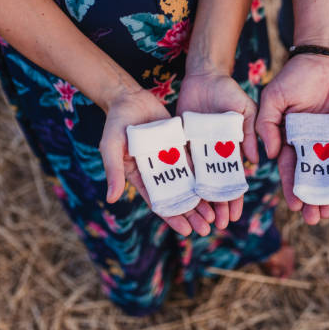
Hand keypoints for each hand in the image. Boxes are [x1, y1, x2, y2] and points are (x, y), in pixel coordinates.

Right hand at [100, 88, 214, 235]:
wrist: (129, 97)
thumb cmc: (115, 123)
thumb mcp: (111, 147)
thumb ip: (114, 171)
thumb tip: (111, 199)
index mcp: (140, 177)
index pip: (159, 203)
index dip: (173, 218)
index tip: (186, 231)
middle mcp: (157, 173)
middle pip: (177, 198)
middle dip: (191, 214)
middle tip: (206, 229)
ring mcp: (169, 160)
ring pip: (188, 185)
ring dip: (201, 201)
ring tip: (214, 215)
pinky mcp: (179, 147)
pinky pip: (194, 165)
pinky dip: (204, 177)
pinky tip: (217, 189)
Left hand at [176, 71, 257, 228]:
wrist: (203, 77)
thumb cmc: (228, 91)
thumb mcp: (245, 109)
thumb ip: (250, 132)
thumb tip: (254, 160)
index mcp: (233, 150)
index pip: (234, 179)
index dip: (235, 197)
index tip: (235, 215)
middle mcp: (215, 155)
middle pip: (216, 186)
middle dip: (218, 206)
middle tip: (218, 226)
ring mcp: (198, 151)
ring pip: (199, 182)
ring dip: (201, 201)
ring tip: (202, 221)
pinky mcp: (181, 144)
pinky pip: (181, 167)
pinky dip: (183, 183)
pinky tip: (182, 199)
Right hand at [256, 54, 328, 223]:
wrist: (325, 59)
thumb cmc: (294, 77)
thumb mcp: (272, 98)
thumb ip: (266, 125)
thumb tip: (269, 156)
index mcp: (289, 138)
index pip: (290, 169)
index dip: (292, 188)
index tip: (296, 207)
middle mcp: (309, 144)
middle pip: (310, 177)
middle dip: (311, 198)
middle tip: (315, 219)